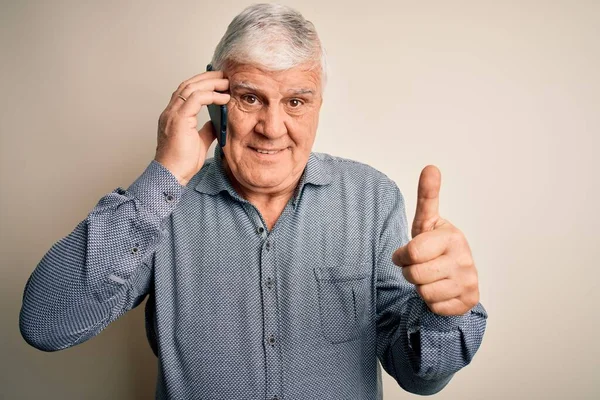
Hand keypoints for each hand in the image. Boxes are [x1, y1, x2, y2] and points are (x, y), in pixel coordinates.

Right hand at [154, 70, 229, 185]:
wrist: (172, 175)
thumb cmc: (182, 163)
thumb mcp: (199, 142)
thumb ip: (206, 129)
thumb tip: (216, 121)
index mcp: (173, 116)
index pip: (186, 91)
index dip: (202, 83)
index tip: (219, 81)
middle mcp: (170, 112)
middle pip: (188, 85)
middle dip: (208, 77)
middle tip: (225, 75)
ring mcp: (172, 114)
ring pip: (191, 87)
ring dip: (211, 83)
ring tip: (227, 82)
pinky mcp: (178, 119)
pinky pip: (196, 98)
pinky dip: (211, 95)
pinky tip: (224, 97)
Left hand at [392, 165, 479, 315]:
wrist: (456, 276)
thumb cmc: (435, 247)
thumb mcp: (427, 222)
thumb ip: (427, 197)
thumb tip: (430, 167)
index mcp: (453, 237)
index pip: (412, 253)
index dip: (402, 256)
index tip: (407, 253)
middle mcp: (465, 259)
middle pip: (415, 275)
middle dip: (410, 272)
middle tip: (420, 266)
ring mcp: (469, 282)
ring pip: (424, 293)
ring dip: (420, 288)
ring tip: (430, 277)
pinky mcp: (469, 302)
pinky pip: (434, 307)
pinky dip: (432, 302)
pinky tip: (440, 290)